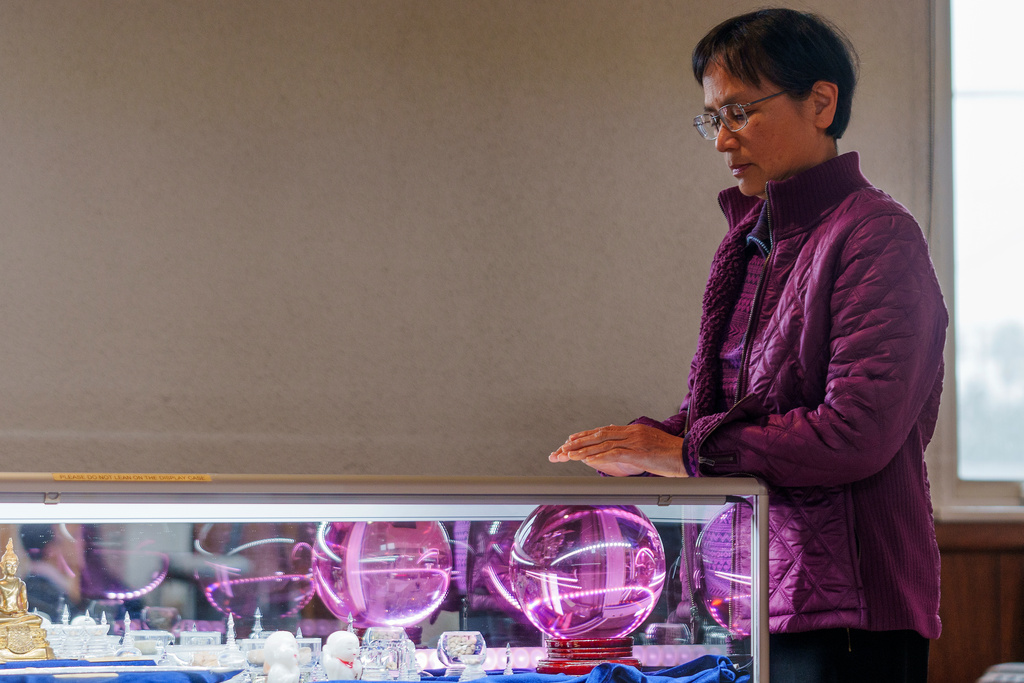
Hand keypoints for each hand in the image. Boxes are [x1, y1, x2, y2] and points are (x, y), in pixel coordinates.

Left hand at [549, 423, 687, 477]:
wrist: (689, 456)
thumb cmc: (672, 456)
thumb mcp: (650, 448)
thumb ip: (635, 447)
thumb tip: (622, 453)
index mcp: (634, 430)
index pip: (605, 430)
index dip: (587, 434)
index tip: (573, 439)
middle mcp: (633, 433)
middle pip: (601, 434)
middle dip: (580, 441)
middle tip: (564, 447)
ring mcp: (635, 441)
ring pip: (604, 443)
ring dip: (584, 450)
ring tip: (569, 455)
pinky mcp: (639, 453)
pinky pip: (614, 454)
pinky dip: (599, 457)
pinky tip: (587, 460)